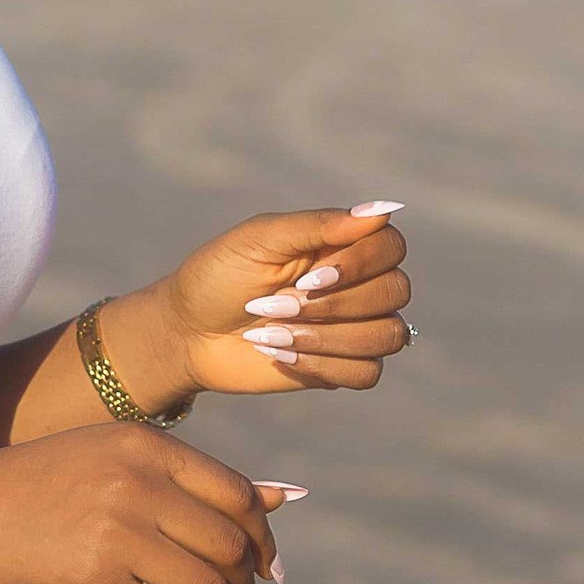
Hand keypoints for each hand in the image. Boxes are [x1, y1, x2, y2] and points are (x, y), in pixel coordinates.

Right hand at [0, 417, 295, 583]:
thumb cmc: (28, 492)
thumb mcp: (106, 463)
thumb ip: (188, 483)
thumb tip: (288, 499)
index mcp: (143, 444)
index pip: (238, 495)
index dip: (261, 540)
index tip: (261, 570)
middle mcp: (136, 481)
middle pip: (230, 545)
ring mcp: (114, 532)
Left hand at [146, 203, 412, 400]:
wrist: (187, 333)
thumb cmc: (218, 277)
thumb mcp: (259, 241)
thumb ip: (318, 225)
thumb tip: (382, 210)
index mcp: (339, 245)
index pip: (391, 246)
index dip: (361, 263)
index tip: (308, 275)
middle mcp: (356, 283)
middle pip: (395, 291)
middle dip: (333, 305)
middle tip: (275, 306)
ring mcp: (352, 326)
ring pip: (388, 335)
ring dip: (326, 337)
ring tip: (273, 333)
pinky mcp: (342, 366)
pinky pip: (368, 373)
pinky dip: (324, 365)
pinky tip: (283, 355)